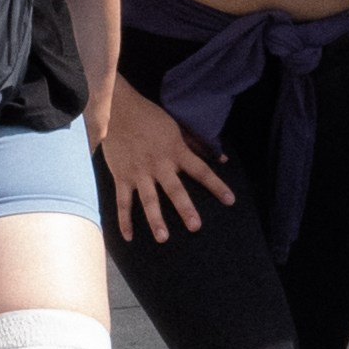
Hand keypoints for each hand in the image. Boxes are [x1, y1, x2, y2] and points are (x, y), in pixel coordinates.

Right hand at [100, 74, 234, 243]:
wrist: (118, 109)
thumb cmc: (151, 118)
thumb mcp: (178, 127)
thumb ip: (199, 145)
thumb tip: (223, 158)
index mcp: (176, 151)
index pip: (201, 171)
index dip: (216, 185)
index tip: (230, 201)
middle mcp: (159, 164)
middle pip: (175, 189)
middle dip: (185, 208)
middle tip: (195, 227)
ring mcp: (139, 172)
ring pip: (149, 199)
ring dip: (155, 219)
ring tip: (163, 238)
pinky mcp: (121, 176)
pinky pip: (123, 202)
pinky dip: (124, 220)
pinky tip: (129, 237)